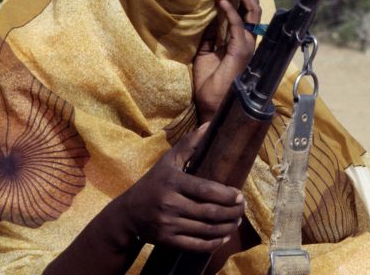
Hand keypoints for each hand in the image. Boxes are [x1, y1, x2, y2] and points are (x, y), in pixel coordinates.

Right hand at [114, 123, 245, 252]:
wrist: (127, 214)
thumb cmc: (153, 183)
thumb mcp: (168, 162)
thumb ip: (189, 144)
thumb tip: (209, 125)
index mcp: (172, 182)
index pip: (205, 189)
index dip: (226, 194)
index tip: (239, 195)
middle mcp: (169, 203)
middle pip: (209, 211)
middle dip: (232, 212)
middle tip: (242, 209)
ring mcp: (167, 224)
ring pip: (205, 229)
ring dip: (226, 227)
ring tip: (237, 221)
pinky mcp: (166, 240)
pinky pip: (195, 245)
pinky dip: (213, 243)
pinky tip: (224, 237)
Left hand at [194, 0, 261, 122]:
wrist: (211, 107)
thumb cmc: (208, 85)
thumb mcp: (204, 54)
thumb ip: (208, 37)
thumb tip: (205, 19)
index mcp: (239, 42)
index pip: (244, 12)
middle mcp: (246, 41)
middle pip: (252, 9)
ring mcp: (246, 46)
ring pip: (252, 13)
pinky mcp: (241, 51)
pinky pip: (238, 26)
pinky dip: (230, 12)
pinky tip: (220, 1)